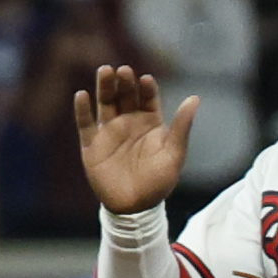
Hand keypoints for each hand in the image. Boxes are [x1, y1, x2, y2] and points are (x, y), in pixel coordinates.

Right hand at [69, 64, 193, 217]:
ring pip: (105, 103)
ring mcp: (109, 132)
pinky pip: (85, 124)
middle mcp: (128, 122)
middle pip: (125, 95)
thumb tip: (195, 98)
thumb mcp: (174, 153)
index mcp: (149, 123)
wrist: (135, 207)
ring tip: (105, 71)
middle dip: (124, 82)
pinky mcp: (92, 145)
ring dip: (104, 87)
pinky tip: (82, 95)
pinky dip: (82, 110)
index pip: (147, 98)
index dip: (146, 88)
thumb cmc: (158, 182)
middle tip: (123, 70)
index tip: (145, 80)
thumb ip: (182, 126)